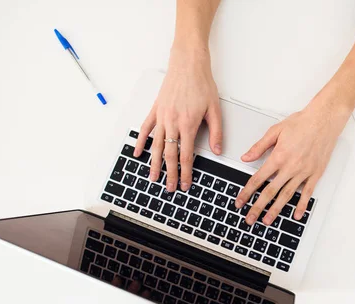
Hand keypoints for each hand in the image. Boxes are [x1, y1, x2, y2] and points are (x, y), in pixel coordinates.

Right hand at [134, 46, 221, 191]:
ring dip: (154, 163)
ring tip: (153, 177)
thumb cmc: (202, 83)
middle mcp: (172, 122)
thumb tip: (217, 151)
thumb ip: (216, 132)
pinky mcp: (155, 109)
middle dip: (169, 174)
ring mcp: (162, 116)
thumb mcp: (215, 109)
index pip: (186, 155)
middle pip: (170, 154)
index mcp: (188, 124)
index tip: (184, 184)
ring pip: (156, 145)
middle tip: (169, 188)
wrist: (188, 63)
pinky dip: (141, 142)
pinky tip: (138, 153)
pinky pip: (146, 129)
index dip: (185, 172)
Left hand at [235, 100, 349, 225]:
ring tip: (267, 221)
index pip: (258, 179)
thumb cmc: (302, 123)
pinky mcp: (315, 174)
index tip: (240, 202)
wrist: (324, 120)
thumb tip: (245, 157)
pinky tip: (296, 215)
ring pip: (287, 196)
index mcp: (278, 157)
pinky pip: (307, 193)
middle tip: (249, 219)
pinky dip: (301, 205)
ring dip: (276, 210)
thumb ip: (259, 147)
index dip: (247, 192)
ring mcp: (303, 172)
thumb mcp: (275, 131)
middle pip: (270, 192)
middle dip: (258, 207)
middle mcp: (290, 167)